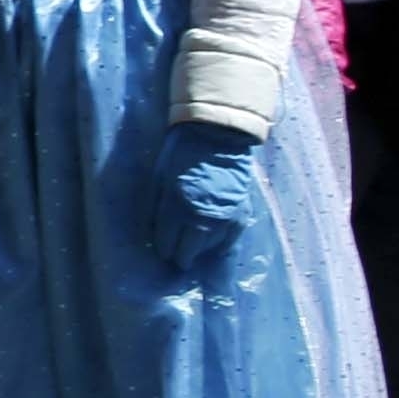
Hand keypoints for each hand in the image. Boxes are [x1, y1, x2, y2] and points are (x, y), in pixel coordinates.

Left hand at [146, 120, 265, 273]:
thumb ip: (158, 206)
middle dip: (181, 256)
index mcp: (176, 206)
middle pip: (190, 248)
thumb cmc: (180, 154)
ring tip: (194, 254)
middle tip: (179, 260)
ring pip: (210, 245)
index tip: (163, 253)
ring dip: (200, 251)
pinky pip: (231, 238)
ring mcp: (224, 216)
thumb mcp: (159, 178)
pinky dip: (222, 245)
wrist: (217, 137)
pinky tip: (216, 249)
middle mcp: (201, 216)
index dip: (164, 248)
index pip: (168, 239)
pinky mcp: (241, 212)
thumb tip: (156, 229)